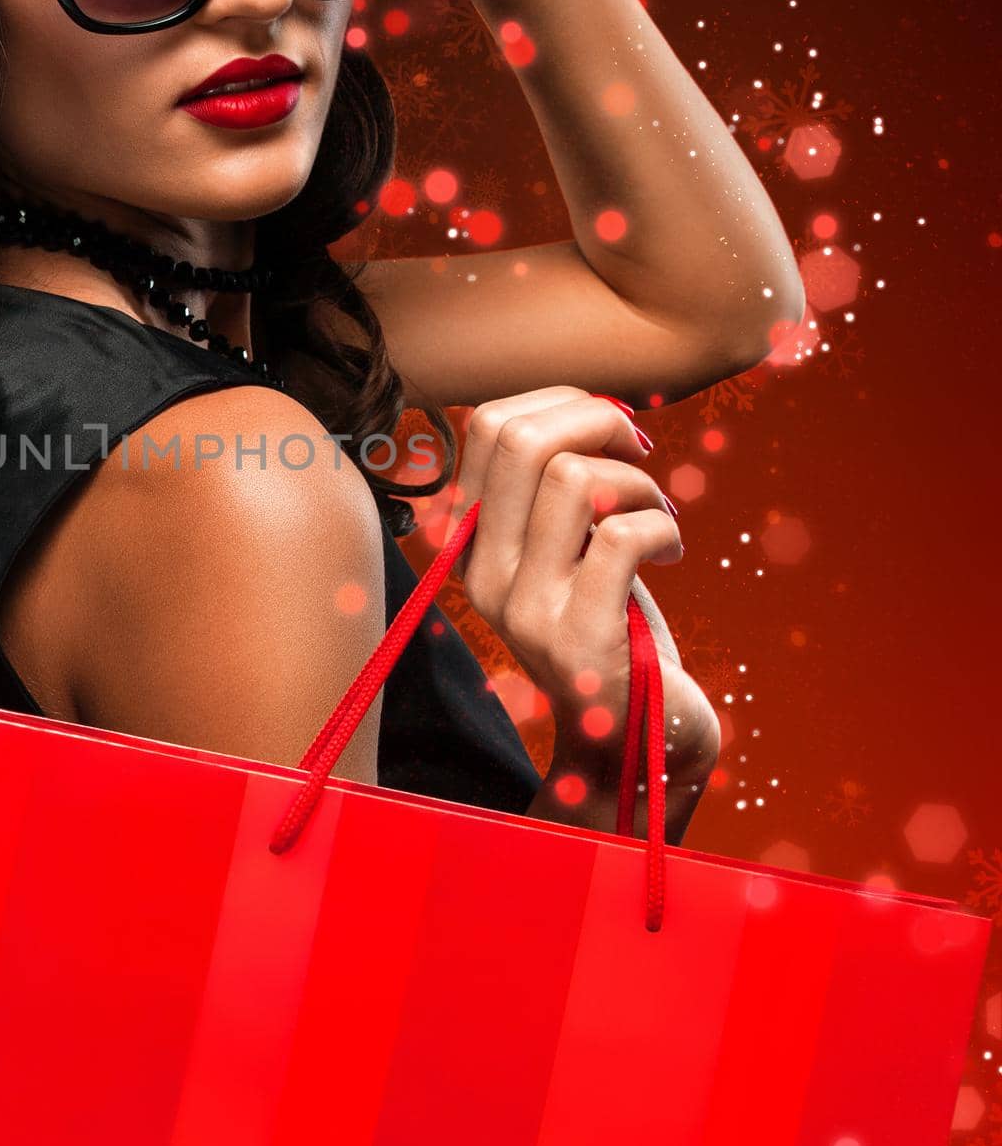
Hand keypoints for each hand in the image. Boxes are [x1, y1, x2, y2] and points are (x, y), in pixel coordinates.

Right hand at [452, 386, 721, 834]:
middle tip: (639, 452)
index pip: (488, 425)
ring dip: (635, 480)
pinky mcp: (579, 640)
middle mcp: (484, 574)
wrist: (632, 742)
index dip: (561, 402)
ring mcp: (526, 610)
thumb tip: (585, 406)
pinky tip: (672, 551)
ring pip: (571, 478)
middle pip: (520, 439)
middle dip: (596, 420)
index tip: (610, 433)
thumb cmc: (615, 629)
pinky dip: (661, 526)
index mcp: (473, 541)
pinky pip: (620, 536)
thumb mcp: (569, 551)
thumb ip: (556, 488)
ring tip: (658, 512)